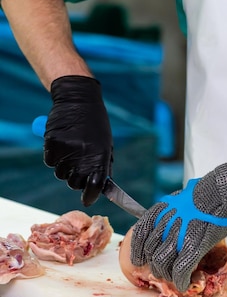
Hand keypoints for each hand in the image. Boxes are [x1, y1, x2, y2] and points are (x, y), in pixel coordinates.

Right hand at [44, 75, 112, 205]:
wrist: (78, 99)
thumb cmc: (95, 122)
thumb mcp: (106, 143)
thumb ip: (103, 165)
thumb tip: (102, 187)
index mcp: (100, 156)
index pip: (94, 187)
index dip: (90, 196)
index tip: (87, 198)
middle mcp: (83, 156)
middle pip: (74, 184)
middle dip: (76, 178)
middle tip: (78, 162)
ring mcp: (66, 151)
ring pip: (60, 174)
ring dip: (65, 165)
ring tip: (71, 147)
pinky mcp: (52, 145)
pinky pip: (50, 161)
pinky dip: (54, 156)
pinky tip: (62, 142)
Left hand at [130, 165, 226, 292]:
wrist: (218, 193)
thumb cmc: (204, 193)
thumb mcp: (180, 199)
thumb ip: (169, 213)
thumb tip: (168, 223)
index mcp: (160, 211)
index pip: (140, 234)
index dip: (137, 250)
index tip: (138, 259)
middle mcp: (164, 225)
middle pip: (151, 253)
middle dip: (155, 264)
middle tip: (162, 269)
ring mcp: (177, 238)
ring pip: (162, 265)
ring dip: (167, 274)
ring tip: (173, 276)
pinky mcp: (191, 248)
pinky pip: (180, 271)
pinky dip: (181, 281)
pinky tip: (183, 283)